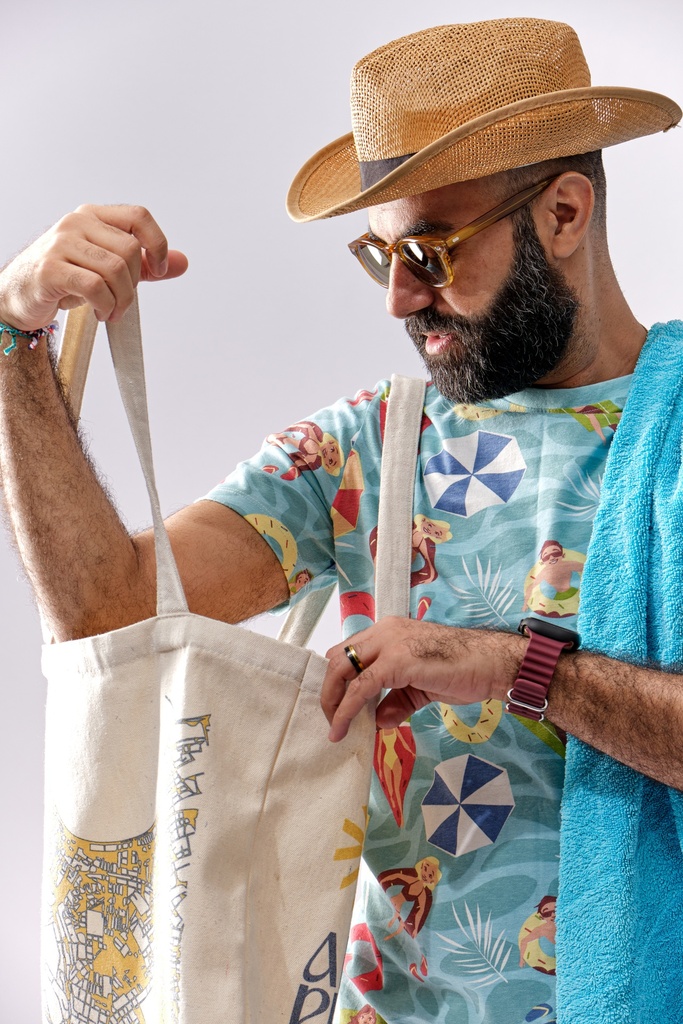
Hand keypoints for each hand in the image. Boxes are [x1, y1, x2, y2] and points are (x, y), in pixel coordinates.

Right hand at [0, 204, 187, 330]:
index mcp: (94, 216)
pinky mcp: (51, 268)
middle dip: (134, 285)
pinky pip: (94, 286)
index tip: (157, 270)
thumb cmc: (66, 279)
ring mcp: (61, 243)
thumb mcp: (108, 268)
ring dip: (121, 301)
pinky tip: (99, 312)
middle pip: (129, 251)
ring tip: (111, 312)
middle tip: (122, 303)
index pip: (139, 216)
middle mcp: (77, 223)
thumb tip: (182, 262)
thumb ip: (144, 265)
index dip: (156, 244)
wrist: (20, 295)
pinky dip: (105, 306)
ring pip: (115, 270)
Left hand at [322, 617, 521, 741]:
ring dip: (333, 702)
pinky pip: (361, 688)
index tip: (337, 704)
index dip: (338, 678)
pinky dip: (347, 710)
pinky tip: (344, 728)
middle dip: (330, 691)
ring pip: (342, 670)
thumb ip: (396, 701)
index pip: (348, 651)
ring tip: (335, 728)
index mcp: (389, 632)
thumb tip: (378, 722)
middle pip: (338, 658)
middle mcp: (384, 631)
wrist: (490, 663)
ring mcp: (389, 643)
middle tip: (332, 720)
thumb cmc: (463, 669)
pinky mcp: (396, 660)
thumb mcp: (420, 687)